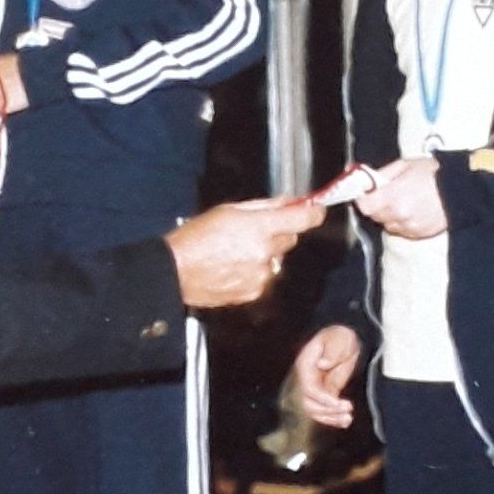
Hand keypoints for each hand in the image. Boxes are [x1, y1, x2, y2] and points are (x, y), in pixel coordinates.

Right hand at [167, 197, 323, 308]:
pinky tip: (233, 268)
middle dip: (277, 233)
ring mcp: (261, 275)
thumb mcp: (229, 210)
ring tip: (236, 253)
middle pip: (289, 239)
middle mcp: (265, 253)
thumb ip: (264, 206)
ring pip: (276, 260)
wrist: (176, 272)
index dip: (313, 213)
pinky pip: (265, 278)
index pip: (301, 219)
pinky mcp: (254, 292)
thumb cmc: (196, 237)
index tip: (317, 209)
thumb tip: (288, 202)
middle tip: (253, 231)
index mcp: (260, 228)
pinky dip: (255, 272)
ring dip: (265, 255)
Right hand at [294, 325, 362, 427]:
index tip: (337, 402)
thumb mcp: (337, 339)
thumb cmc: (339, 336)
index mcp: (306, 366)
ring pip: (317, 411)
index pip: (309, 388)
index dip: (322, 398)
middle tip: (346, 410)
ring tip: (347, 419)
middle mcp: (308, 379)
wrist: (346, 337)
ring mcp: (317, 388)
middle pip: (309, 404)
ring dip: (331, 418)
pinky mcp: (326, 393)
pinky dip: (335, 418)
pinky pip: (326, 410)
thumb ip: (331, 351)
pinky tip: (346, 421)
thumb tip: (322, 364)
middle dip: (327, 411)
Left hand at [355, 156, 445, 238]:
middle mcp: (399, 215)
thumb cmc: (434, 174)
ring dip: (390, 215)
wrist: (460, 190)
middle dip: (377, 205)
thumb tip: (365, 177)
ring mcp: (409, 226)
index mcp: (393, 196)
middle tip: (386, 194)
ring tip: (403, 201)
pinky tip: (413, 210)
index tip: (364, 193)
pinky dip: (402, 222)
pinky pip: (402, 230)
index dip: (362, 199)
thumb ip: (383, 173)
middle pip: (375, 216)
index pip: (365, 206)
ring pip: (388, 224)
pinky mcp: (418, 234)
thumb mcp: (405, 164)